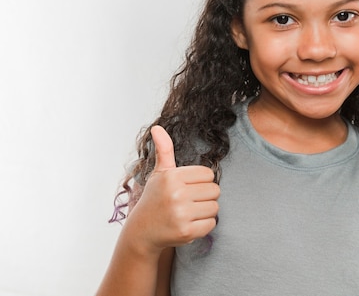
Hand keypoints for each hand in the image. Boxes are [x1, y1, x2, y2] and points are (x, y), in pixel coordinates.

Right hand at [126, 125, 219, 254]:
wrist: (142, 231)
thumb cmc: (155, 198)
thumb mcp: (159, 174)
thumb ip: (164, 150)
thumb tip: (157, 127)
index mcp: (172, 177)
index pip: (209, 174)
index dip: (201, 182)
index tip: (188, 188)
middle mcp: (176, 194)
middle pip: (215, 190)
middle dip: (205, 197)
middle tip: (188, 202)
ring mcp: (181, 214)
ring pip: (215, 207)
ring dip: (205, 211)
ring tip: (188, 213)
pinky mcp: (186, 232)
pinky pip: (211, 224)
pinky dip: (204, 225)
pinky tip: (189, 224)